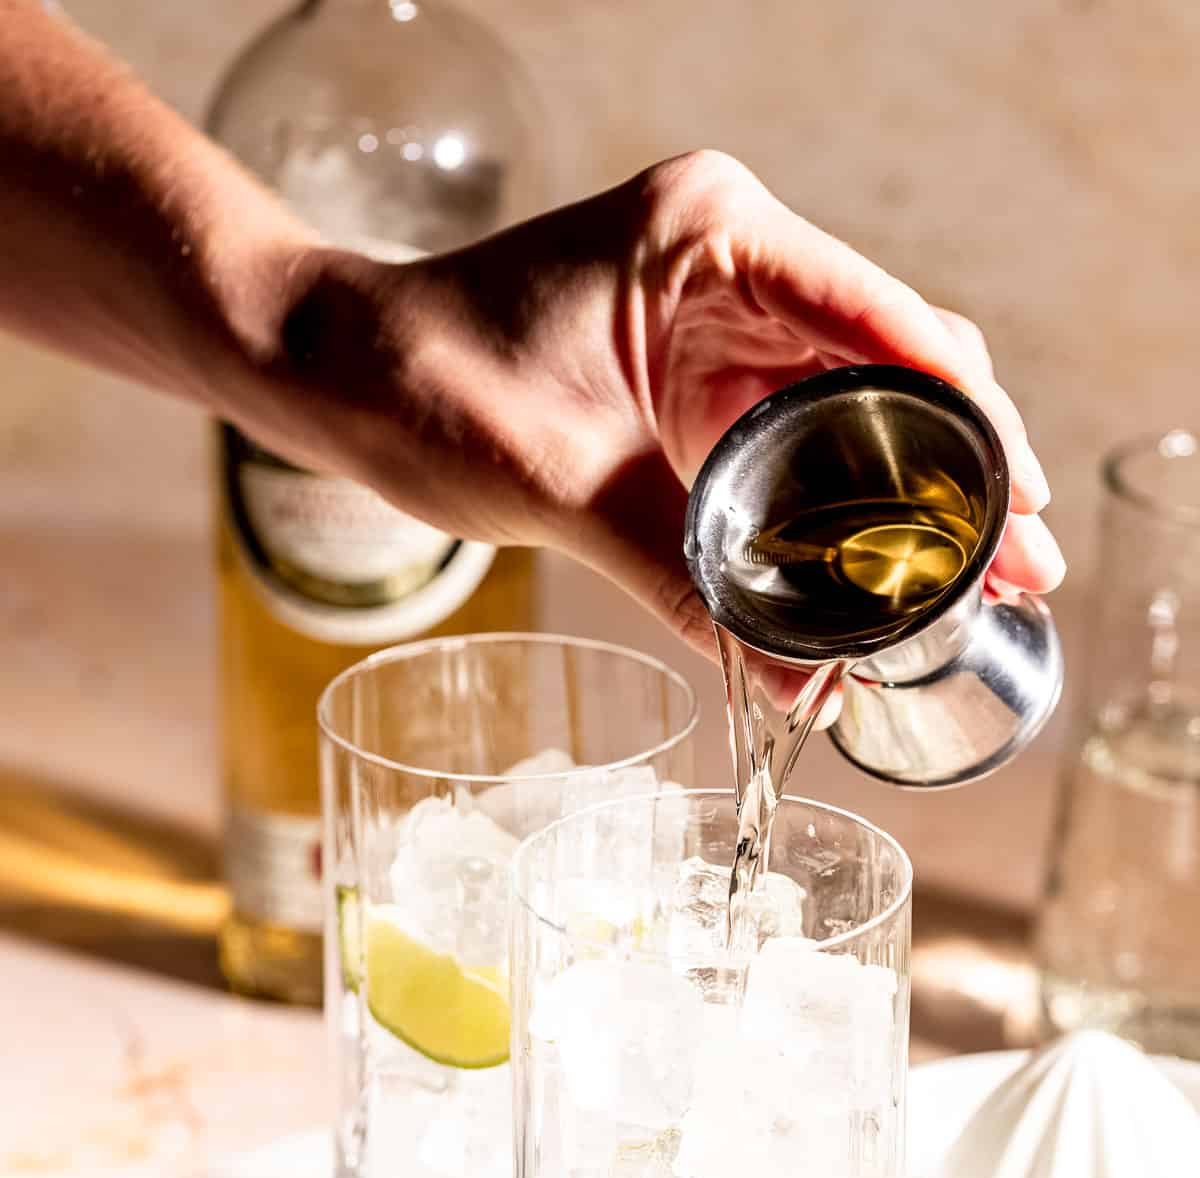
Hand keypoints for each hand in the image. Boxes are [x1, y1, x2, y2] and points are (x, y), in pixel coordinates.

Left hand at [282, 150, 1064, 667]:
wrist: (337, 373)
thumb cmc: (424, 384)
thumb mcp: (566, 486)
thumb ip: (688, 581)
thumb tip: (805, 686)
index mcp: (710, 237)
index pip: (883, 318)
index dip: (969, 416)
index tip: (1022, 500)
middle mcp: (732, 258)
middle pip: (895, 358)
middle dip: (964, 464)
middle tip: (1021, 565)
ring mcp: (720, 312)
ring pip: (859, 397)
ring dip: (919, 486)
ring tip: (985, 575)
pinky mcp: (697, 368)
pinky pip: (800, 429)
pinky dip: (848, 494)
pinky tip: (893, 559)